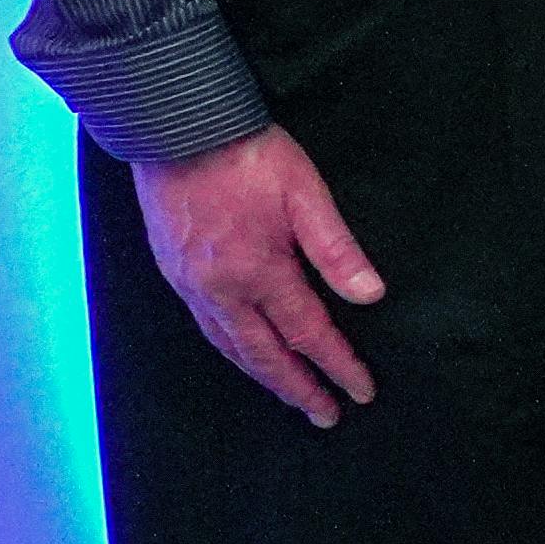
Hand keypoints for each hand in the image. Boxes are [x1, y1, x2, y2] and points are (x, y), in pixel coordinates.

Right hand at [141, 125, 384, 423]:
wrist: (177, 128)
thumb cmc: (248, 156)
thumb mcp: (306, 195)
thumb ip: (337, 250)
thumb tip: (370, 296)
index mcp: (258, 272)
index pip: (307, 333)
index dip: (337, 365)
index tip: (361, 392)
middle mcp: (219, 289)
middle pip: (263, 354)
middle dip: (296, 388)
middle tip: (325, 415)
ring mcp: (190, 284)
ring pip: (229, 346)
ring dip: (261, 375)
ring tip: (289, 393)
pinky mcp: (173, 271)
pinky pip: (206, 327)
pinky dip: (230, 350)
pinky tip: (242, 351)